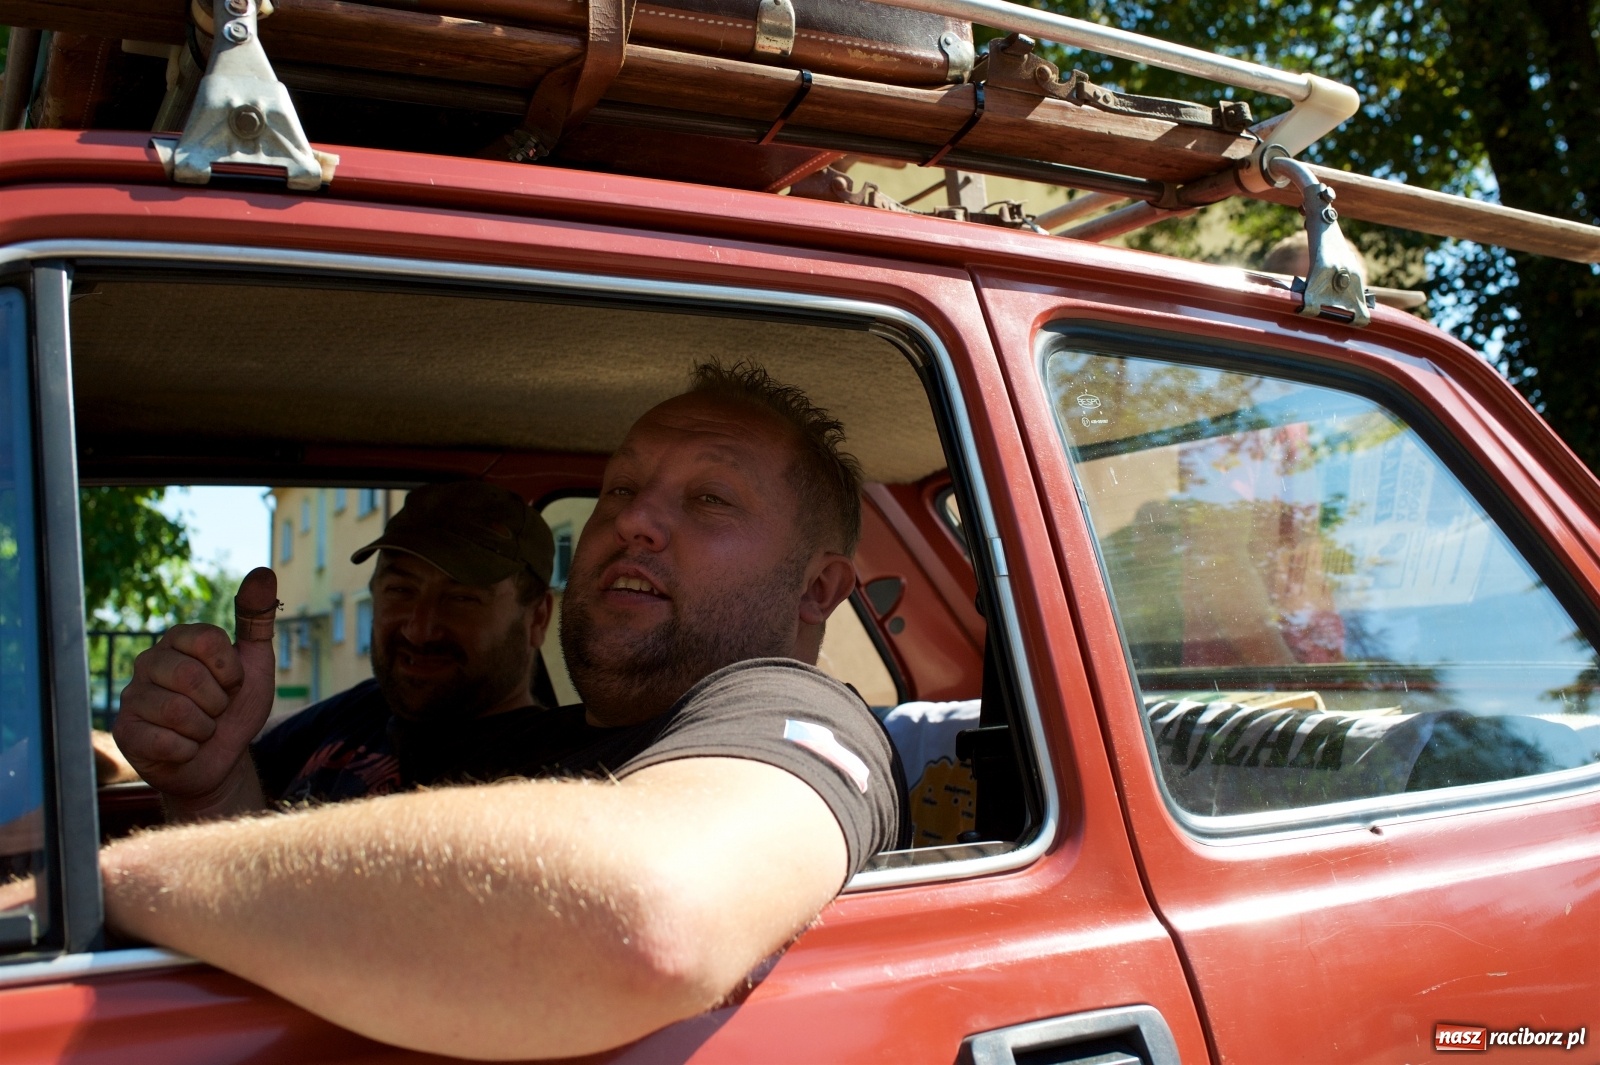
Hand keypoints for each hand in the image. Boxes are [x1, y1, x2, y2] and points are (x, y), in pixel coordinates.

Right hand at [111, 568, 277, 818]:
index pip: (209, 641)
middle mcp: (149, 662)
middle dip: (218, 702)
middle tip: (215, 709)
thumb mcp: (256, 661)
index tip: (232, 682)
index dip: (231, 669)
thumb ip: (257, 617)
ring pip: (178, 711)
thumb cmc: (235, 707)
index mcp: (178, 640)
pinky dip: (189, 749)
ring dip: (204, 728)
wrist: (221, 758)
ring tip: (200, 729)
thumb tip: (263, 571)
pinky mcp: (125, 731)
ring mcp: (132, 697)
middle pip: (191, 677)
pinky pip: (166, 741)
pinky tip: (185, 747)